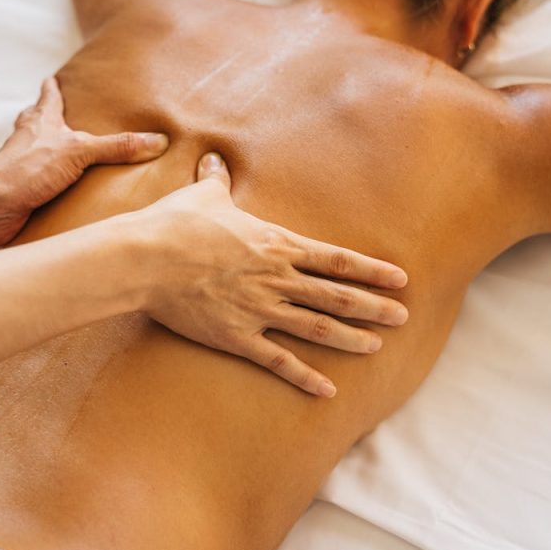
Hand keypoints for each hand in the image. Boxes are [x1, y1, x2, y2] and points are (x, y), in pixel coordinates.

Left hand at [0, 77, 168, 243]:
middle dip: (46, 116)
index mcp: (42, 122)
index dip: (52, 88)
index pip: (48, 97)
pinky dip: (50, 185)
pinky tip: (62, 193)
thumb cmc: (29, 168)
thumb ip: (117, 146)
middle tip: (58, 113)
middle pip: (36, 121)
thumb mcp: (80, 151)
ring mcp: (24, 166)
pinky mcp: (23, 191)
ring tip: (66, 155)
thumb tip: (156, 141)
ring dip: (49, 152)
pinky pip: (40, 183)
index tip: (52, 78)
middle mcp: (30, 141)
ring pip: (36, 152)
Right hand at [138, 152, 408, 397]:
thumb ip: (218, 181)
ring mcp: (259, 310)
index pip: (336, 260)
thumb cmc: (175, 224)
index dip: (371, 270)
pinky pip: (278, 361)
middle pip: (337, 296)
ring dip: (350, 339)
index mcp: (276, 245)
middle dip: (373, 307)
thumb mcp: (203, 196)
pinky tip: (327, 390)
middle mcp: (276, 279)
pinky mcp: (237, 337)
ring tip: (377, 347)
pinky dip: (304, 376)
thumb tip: (215, 159)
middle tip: (403, 317)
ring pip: (317, 328)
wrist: (147, 259)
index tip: (400, 279)